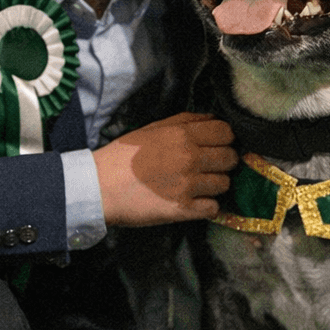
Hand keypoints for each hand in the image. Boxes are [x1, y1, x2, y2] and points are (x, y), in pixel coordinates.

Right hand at [95, 113, 237, 226]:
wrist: (99, 187)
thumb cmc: (123, 156)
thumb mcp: (152, 128)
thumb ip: (185, 121)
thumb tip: (213, 119)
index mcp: (183, 135)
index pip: (226, 133)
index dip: (224, 139)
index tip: (216, 146)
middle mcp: (190, 158)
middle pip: (230, 159)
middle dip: (222, 162)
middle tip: (207, 167)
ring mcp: (188, 185)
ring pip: (224, 184)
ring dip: (214, 185)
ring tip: (197, 186)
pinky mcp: (183, 210)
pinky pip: (213, 208)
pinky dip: (206, 207)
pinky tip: (194, 202)